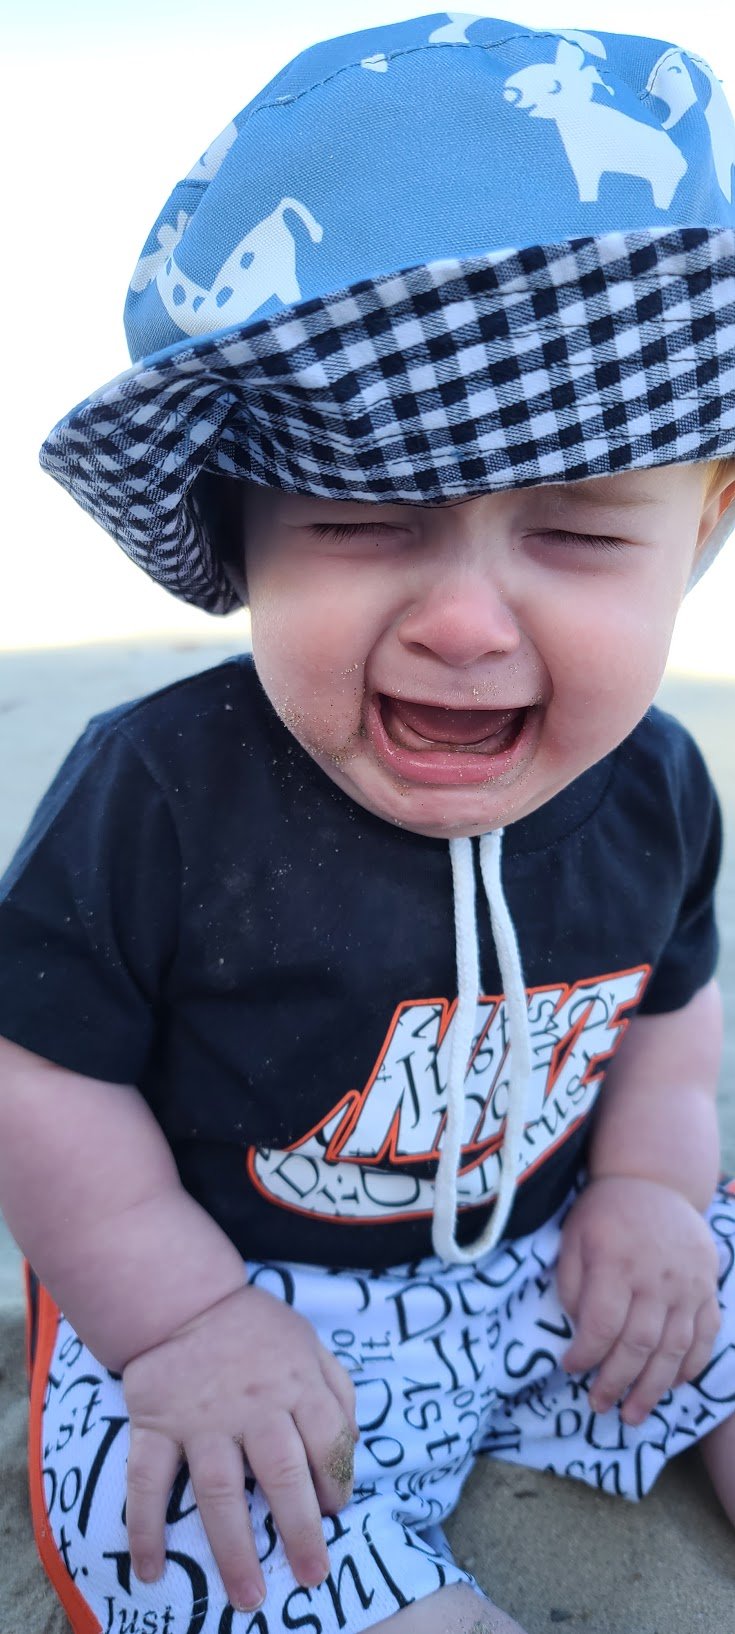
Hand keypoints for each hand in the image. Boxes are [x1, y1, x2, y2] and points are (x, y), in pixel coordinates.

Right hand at [122, 1283, 357, 1611]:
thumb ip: (335, 1389)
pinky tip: (151, 1569)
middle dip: (300, 1531)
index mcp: (296, 1382)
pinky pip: (148, 1482)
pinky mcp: (156, 1425)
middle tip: (311, 1576)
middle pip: (282, 1475)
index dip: (337, 1483)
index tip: (335, 1514)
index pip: (328, 1442)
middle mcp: (253, 1405)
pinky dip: (145, 1528)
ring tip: (249, 1596)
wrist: (182, 1298)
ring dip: (234, 1548)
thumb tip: (350, 1448)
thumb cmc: (254, 1329)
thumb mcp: (309, 1342)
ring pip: (220, 1491)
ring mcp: (201, 1418)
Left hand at [557, 1175, 719, 1424]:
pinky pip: (706, 1335)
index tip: (570, 1367)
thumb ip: (572, 1284)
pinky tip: (673, 1385)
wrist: (656, 1181)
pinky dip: (691, 1365)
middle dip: (616, 1383)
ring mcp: (689, 1285)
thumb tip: (580, 1330)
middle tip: (600, 1406)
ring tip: (634, 1414)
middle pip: (639, 1344)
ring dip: (654, 1388)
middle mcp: (657, 1278)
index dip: (585, 1354)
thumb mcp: (573, 1237)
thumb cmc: (605, 1212)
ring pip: (674, 1349)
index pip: (602, 1324)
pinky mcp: (707, 1288)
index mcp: (617, 1263)